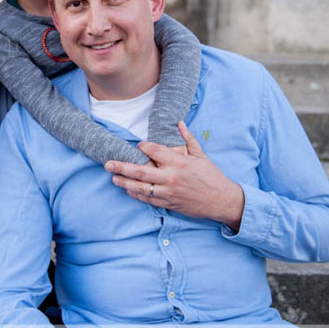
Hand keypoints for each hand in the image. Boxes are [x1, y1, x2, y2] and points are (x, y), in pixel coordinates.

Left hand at [105, 121, 244, 227]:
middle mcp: (170, 178)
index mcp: (178, 162)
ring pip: (140, 188)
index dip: (143, 147)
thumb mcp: (201, 154)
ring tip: (113, 178)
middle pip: (140, 171)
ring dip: (125, 183)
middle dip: (122, 167)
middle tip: (108, 164)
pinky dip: (137, 194)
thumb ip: (188, 139)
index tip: (138, 146)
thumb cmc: (211, 176)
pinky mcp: (168, 203)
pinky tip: (128, 190)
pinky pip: (148, 199)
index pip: (154, 151)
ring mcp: (168, 192)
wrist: (220, 200)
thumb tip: (179, 123)